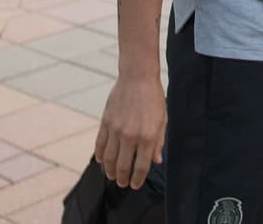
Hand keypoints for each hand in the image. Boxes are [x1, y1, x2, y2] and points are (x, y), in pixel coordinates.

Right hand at [94, 75, 165, 189]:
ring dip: (110, 171)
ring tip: (113, 176)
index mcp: (147, 135)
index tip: (135, 185)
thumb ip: (158, 142)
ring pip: (110, 159)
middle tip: (123, 183)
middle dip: (123, 178)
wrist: (137, 77)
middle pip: (124, 166)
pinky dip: (101, 156)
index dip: (138, 178)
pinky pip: (100, 145)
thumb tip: (156, 161)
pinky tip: (103, 162)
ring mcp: (116, 129)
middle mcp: (131, 135)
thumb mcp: (162, 119)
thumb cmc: (153, 98)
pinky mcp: (105, 122)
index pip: (142, 165)